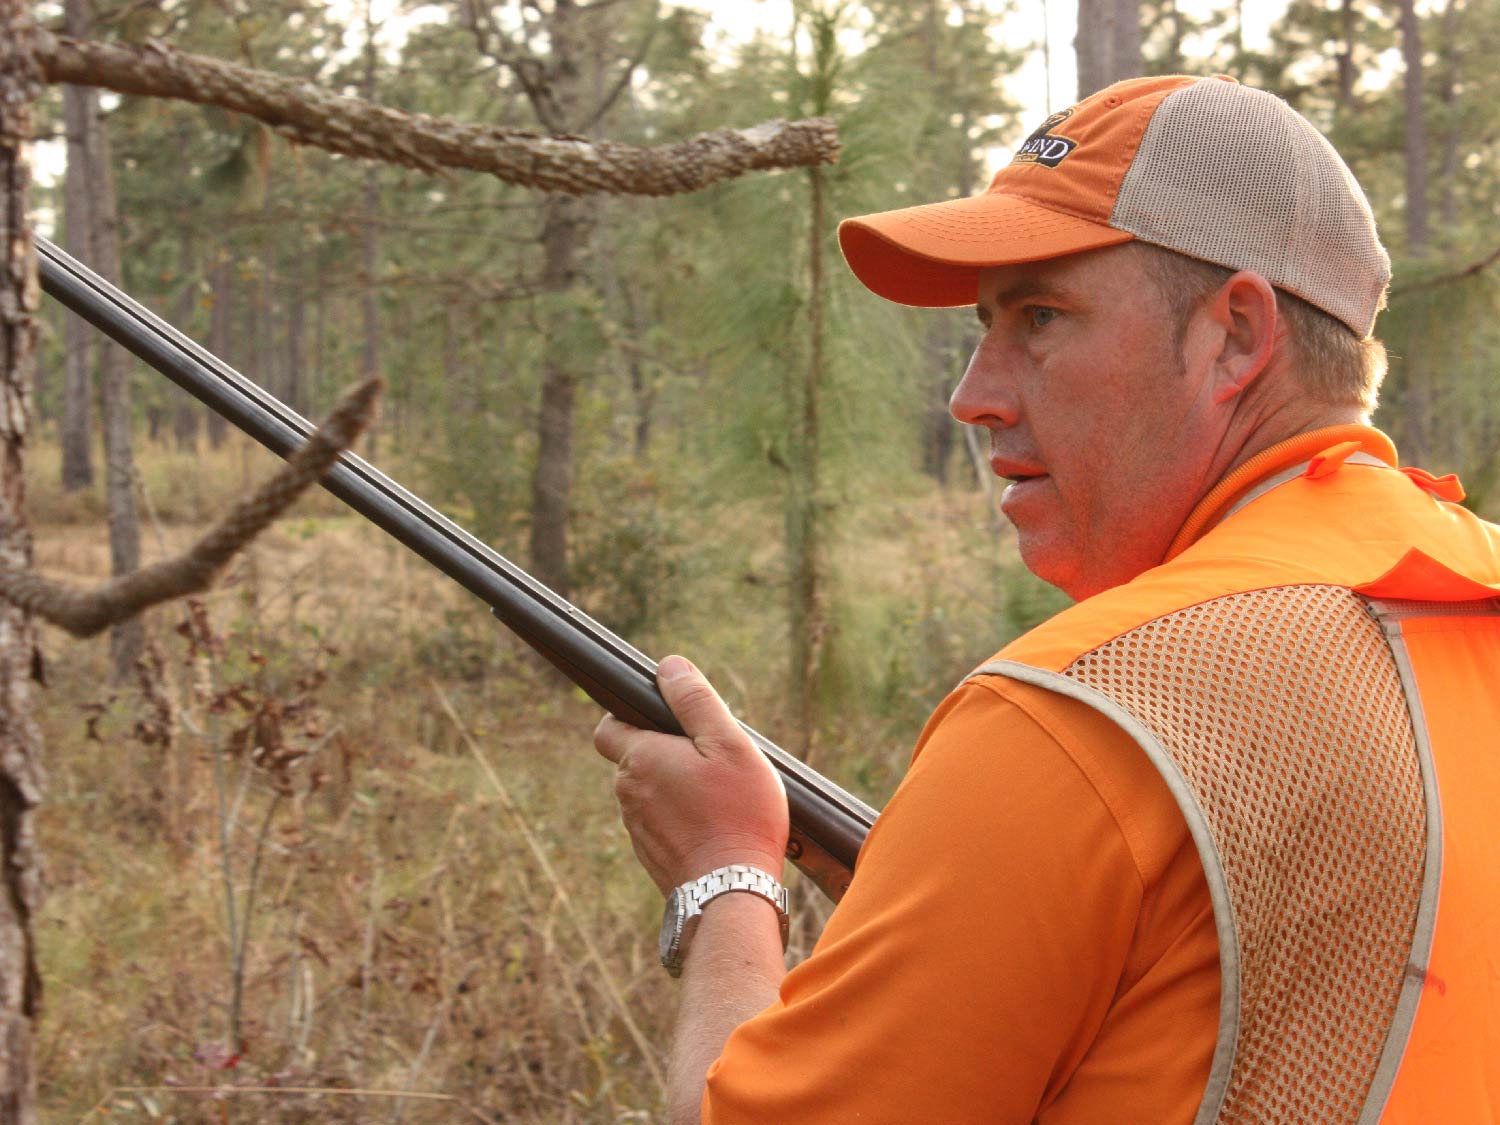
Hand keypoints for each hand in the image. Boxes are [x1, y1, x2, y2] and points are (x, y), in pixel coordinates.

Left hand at [594, 655, 788, 894]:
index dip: (630, 715)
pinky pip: (661, 824)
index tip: (664, 719)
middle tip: (710, 759)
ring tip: (718, 795)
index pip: (608, 726)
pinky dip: (681, 818)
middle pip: (634, 759)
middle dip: (664, 752)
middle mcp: (627, 794)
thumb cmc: (738, 815)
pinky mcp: (651, 856)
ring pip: (649, 793)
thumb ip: (695, 701)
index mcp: (640, 759)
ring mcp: (637, 829)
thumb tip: (669, 666)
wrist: (732, 894)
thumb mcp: (729, 744)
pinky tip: (714, 824)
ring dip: (674, 787)